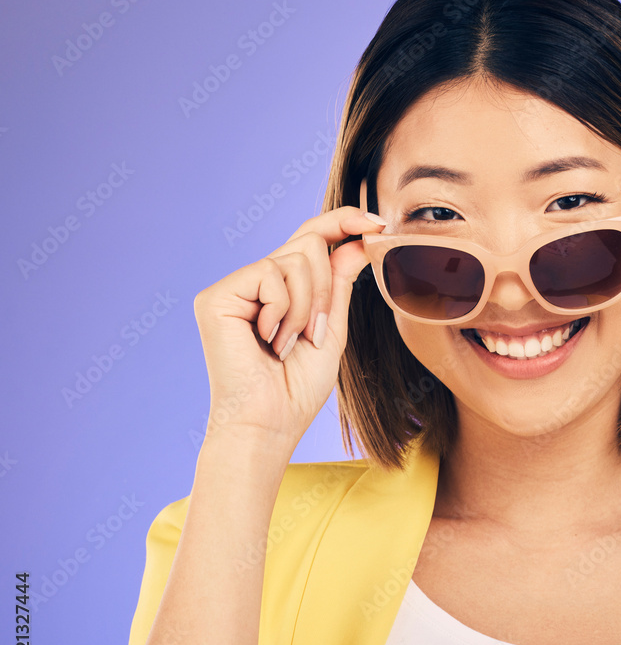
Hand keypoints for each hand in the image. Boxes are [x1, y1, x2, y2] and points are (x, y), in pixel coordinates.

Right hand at [192, 205, 385, 449]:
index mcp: (280, 289)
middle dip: (327, 287)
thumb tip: (361, 238)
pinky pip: (271, 273)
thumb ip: (340, 282)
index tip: (379, 223)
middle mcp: (254, 282)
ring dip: (308, 306)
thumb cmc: (298, 387)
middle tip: (318, 332)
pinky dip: (285, 310)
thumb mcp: (331, 327)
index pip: (312, 238)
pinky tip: (270, 340)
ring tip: (290, 343)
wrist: (270, 423)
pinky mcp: (216, 296)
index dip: (344, 221)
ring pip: (295, 257)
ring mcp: (233, 287)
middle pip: (308, 241)